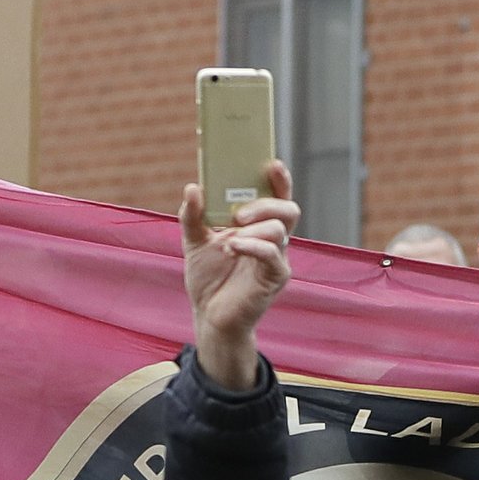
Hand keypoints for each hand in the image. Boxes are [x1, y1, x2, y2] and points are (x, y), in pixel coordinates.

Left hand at [179, 159, 293, 390]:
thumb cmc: (208, 278)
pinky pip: (272, 255)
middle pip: (287, 209)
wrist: (209, 316)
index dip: (279, 179)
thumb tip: (192, 187)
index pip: (276, 196)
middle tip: (239, 211)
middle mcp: (272, 238)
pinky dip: (253, 247)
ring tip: (231, 235)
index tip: (271, 163)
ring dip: (256, 227)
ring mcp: (276, 258)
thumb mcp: (194, 241)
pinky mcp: (275, 277)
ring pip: (280, 230)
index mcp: (257, 225)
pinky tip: (234, 247)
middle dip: (265, 203)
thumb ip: (193, 216)